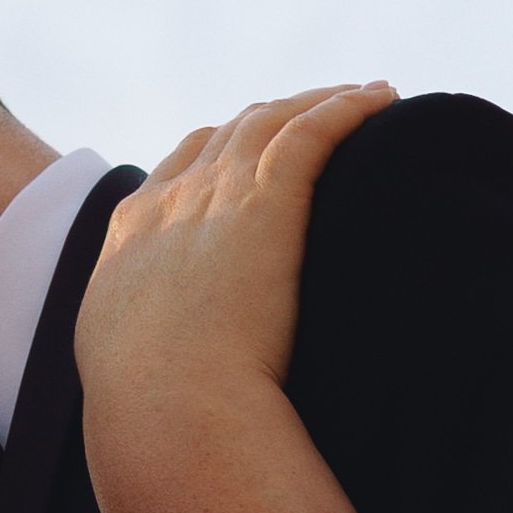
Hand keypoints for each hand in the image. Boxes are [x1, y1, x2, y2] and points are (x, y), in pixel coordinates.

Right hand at [69, 89, 393, 441]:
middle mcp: (170, 201)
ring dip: (319, 100)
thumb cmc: (155, 416)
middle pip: (226, 133)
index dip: (218, 150)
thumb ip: (145, 353)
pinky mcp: (266, 200)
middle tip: (317, 113)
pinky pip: (312, 130)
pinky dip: (347, 106)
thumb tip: (164, 381)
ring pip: (272, 119)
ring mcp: (215, 194)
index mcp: (129, 237)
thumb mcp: (130, 373)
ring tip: (365, 95)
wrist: (169, 409)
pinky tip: (384, 98)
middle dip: (273, 116)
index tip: (253, 150)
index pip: (176, 167)